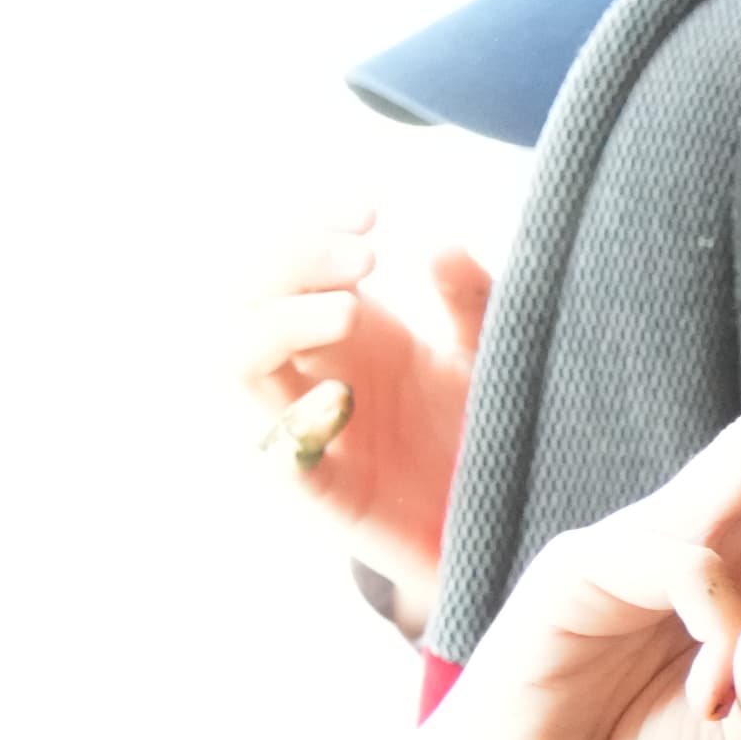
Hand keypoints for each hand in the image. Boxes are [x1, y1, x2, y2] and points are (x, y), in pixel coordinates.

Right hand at [240, 209, 489, 635]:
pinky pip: (279, 454)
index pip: (290, 259)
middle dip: (292, 262)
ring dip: (278, 325)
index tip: (368, 211)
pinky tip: (340, 398)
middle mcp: (312, 370)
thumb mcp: (486, 358)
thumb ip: (471, 304)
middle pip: (247, 297)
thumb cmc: (482, 434)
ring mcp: (306, 427)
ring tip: (349, 310)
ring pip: (236, 363)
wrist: (504, 528)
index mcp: (345, 331)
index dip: (312, 226)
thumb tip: (439, 244)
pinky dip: (294, 422)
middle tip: (363, 258)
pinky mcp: (321, 491)